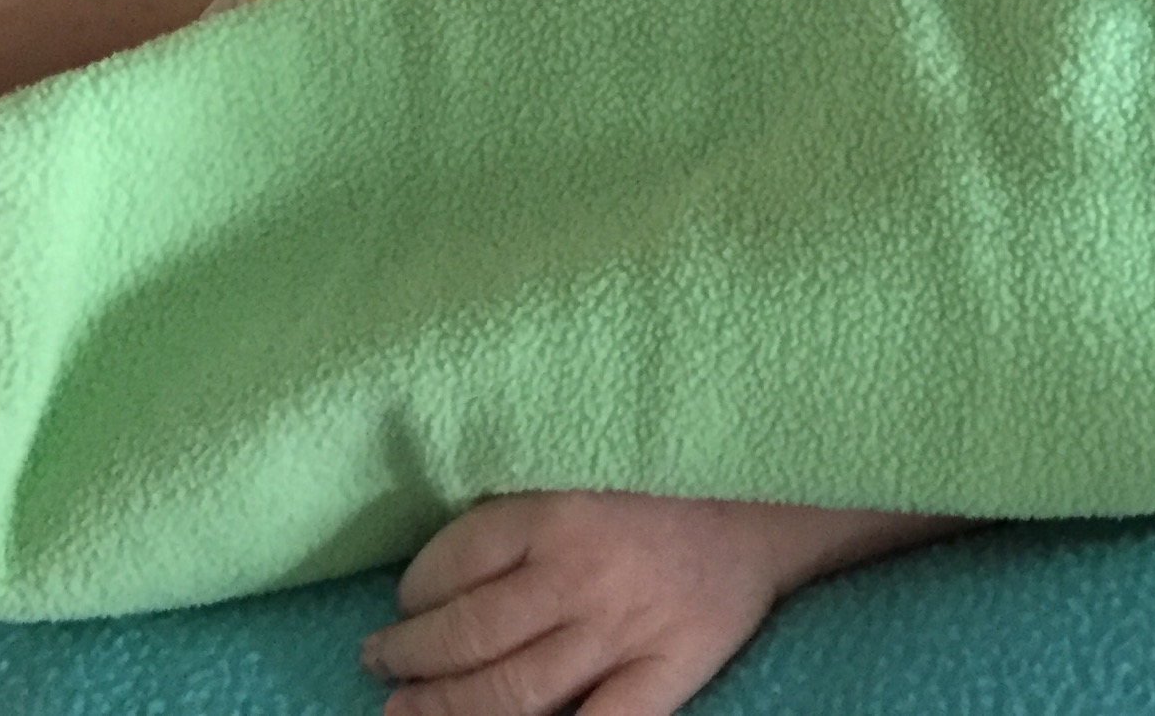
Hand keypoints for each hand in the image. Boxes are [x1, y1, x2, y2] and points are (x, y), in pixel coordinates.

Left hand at [363, 491, 785, 715]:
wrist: (773, 501)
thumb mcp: (585, 464)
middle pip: (470, 635)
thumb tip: (444, 560)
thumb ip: (525, 506)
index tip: (405, 601)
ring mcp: (624, 629)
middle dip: (411, 657)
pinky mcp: (669, 670)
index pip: (455, 560)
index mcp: (558, 508)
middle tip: (381, 664)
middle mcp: (582, 571)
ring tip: (403, 713)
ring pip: (512, 692)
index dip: (416, 589)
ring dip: (444, 709)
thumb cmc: (670, 478)